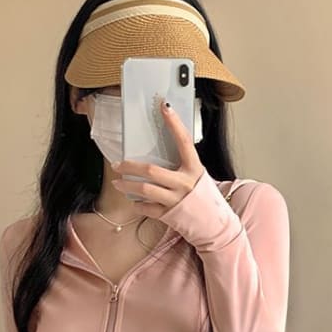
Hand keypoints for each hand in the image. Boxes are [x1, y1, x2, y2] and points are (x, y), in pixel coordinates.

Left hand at [109, 99, 205, 218]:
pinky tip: (134, 200)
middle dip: (131, 167)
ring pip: (145, 190)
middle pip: (152, 171)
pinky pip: (147, 208)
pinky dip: (138, 204)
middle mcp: (185, 184)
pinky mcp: (169, 215)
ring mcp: (176, 200)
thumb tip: (160, 149)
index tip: (164, 107)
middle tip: (118, 164)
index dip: (174, 123)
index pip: (183, 141)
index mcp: (194, 169)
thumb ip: (182, 164)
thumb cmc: (203, 196)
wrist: (214, 223)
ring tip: (117, 183)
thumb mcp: (197, 175)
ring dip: (127, 186)